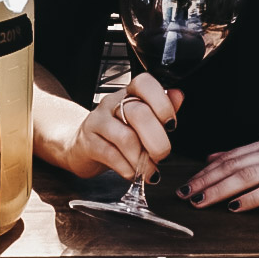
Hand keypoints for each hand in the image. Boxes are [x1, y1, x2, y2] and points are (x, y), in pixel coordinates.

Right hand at [64, 74, 184, 180]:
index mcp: (129, 94)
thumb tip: (178, 95)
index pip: (144, 83)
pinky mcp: (88, 143)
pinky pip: (111, 156)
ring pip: (125, 138)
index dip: (162, 103)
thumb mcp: (140, 120)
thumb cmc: (116, 133)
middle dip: (157, 140)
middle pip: (138, 114)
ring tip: (149, 170)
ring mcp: (98, 122)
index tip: (172, 124)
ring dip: (142, 160)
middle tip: (162, 155)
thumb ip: (161, 108)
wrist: (80, 145)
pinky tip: (133, 174)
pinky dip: (127, 169)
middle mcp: (112, 104)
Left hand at [176, 136, 258, 220]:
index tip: (185, 187)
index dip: (205, 172)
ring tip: (202, 201)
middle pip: (234, 165)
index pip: (228, 158)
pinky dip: (251, 198)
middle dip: (207, 181)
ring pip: (248, 175)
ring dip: (221, 189)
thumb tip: (210, 159)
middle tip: (187, 195)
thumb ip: (243, 165)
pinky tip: (234, 207)